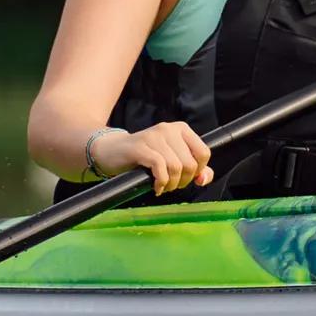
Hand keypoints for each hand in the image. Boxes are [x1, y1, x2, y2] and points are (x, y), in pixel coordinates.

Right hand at [93, 121, 213, 192]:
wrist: (112, 151)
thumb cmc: (145, 158)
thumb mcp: (172, 160)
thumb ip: (194, 169)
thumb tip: (204, 179)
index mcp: (181, 129)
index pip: (203, 153)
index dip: (197, 171)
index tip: (185, 178)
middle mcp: (169, 129)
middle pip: (190, 163)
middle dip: (183, 181)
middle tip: (172, 185)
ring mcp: (154, 136)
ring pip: (175, 166)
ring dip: (171, 184)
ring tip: (163, 186)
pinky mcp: (140, 146)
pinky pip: (159, 166)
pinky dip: (161, 182)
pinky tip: (156, 187)